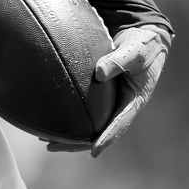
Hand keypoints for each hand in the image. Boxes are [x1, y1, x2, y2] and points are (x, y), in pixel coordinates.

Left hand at [46, 24, 170, 156]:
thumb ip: (120, 60)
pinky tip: (49, 118)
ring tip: (45, 140)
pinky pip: (83, 109)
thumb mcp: (136, 50)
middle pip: (98, 131)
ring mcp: (109, 101)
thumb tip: (99, 73)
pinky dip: (68, 116)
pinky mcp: (99, 93)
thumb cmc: (143, 44)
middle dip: (77, 143)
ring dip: (68, 134)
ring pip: (88, 124)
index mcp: (134, 99)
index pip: (120, 124)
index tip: (94, 151)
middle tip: (52, 147)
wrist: (142, 36)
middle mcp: (120, 104)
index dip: (108, 138)